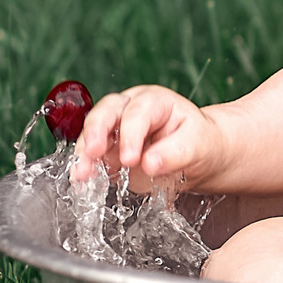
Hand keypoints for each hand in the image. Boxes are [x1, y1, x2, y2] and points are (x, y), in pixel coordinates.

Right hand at [71, 85, 224, 187]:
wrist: (200, 158)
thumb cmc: (200, 144)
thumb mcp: (198, 145)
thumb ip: (176, 153)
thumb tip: (150, 163)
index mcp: (155, 101)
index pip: (137, 112)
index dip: (131, 134)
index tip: (131, 159)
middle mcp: (130, 109)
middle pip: (106, 112)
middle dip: (96, 132)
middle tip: (93, 153)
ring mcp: (116, 129)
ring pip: (93, 133)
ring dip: (84, 153)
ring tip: (82, 174)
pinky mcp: (109, 151)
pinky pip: (92, 156)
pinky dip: (86, 167)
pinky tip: (83, 181)